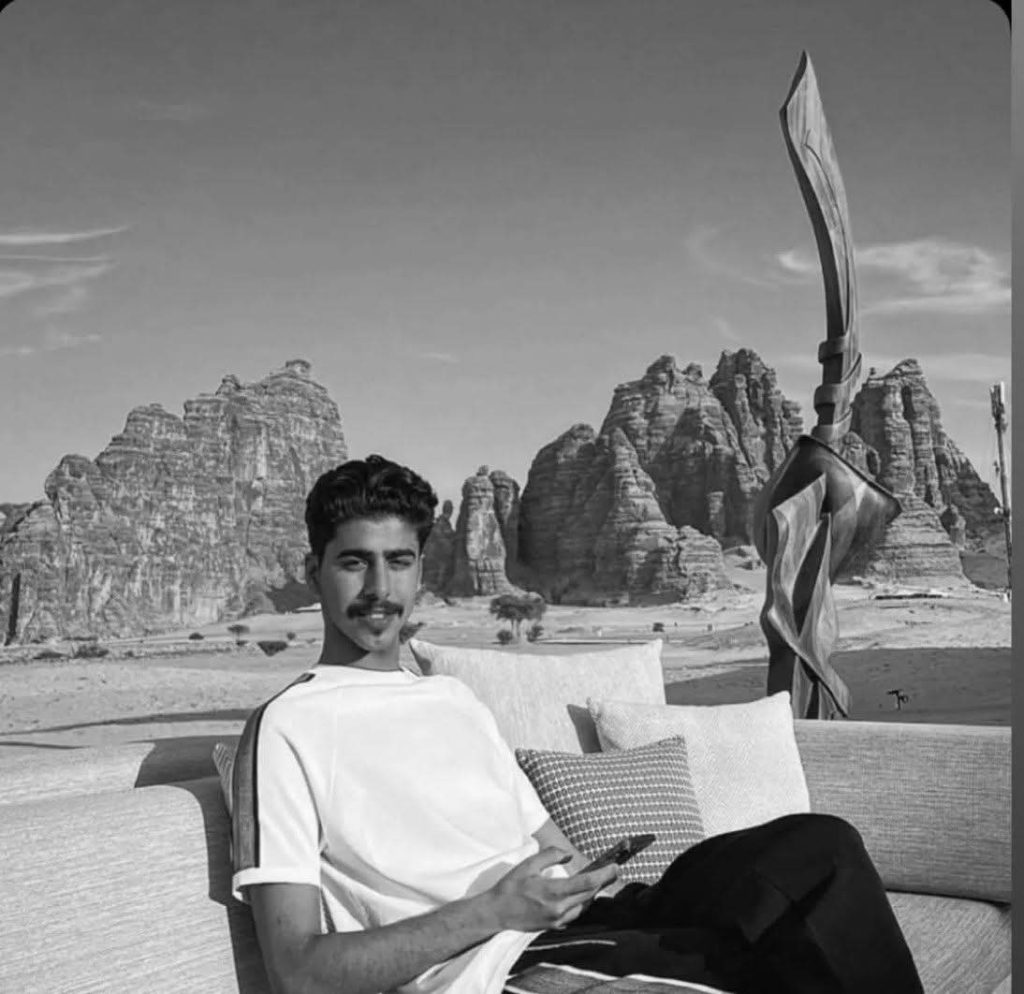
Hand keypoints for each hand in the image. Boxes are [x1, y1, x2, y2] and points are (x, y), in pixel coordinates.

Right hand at [480, 846, 618, 931]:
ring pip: (584, 906)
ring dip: (592, 893)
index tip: (616, 867)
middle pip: (589, 895)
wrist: (496, 914)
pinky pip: (575, 914)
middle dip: (603, 882)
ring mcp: (557, 920)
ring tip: (598, 880)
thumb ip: (551, 855)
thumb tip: (569, 855)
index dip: (604, 875)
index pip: (587, 883)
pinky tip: (580, 894)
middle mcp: (559, 909)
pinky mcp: (554, 926)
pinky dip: (582, 903)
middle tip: (612, 870)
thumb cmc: (510, 887)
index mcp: (553, 892)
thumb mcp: (529, 864)